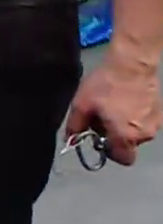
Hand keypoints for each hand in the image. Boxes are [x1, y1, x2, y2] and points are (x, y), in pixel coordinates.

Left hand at [65, 51, 161, 166]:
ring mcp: (156, 123)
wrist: (131, 64)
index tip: (102, 139)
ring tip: (115, 107)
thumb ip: (76, 126)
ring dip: (126, 126)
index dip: (111, 153)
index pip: (124, 160)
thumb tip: (70, 140)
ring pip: (137, 133)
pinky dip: (136, 116)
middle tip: (104, 118)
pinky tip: (126, 101)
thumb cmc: (105, 86)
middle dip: (116, 136)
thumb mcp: (82, 105)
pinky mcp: (160, 111)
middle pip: (129, 145)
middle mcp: (145, 134)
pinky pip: (145, 121)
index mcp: (126, 137)